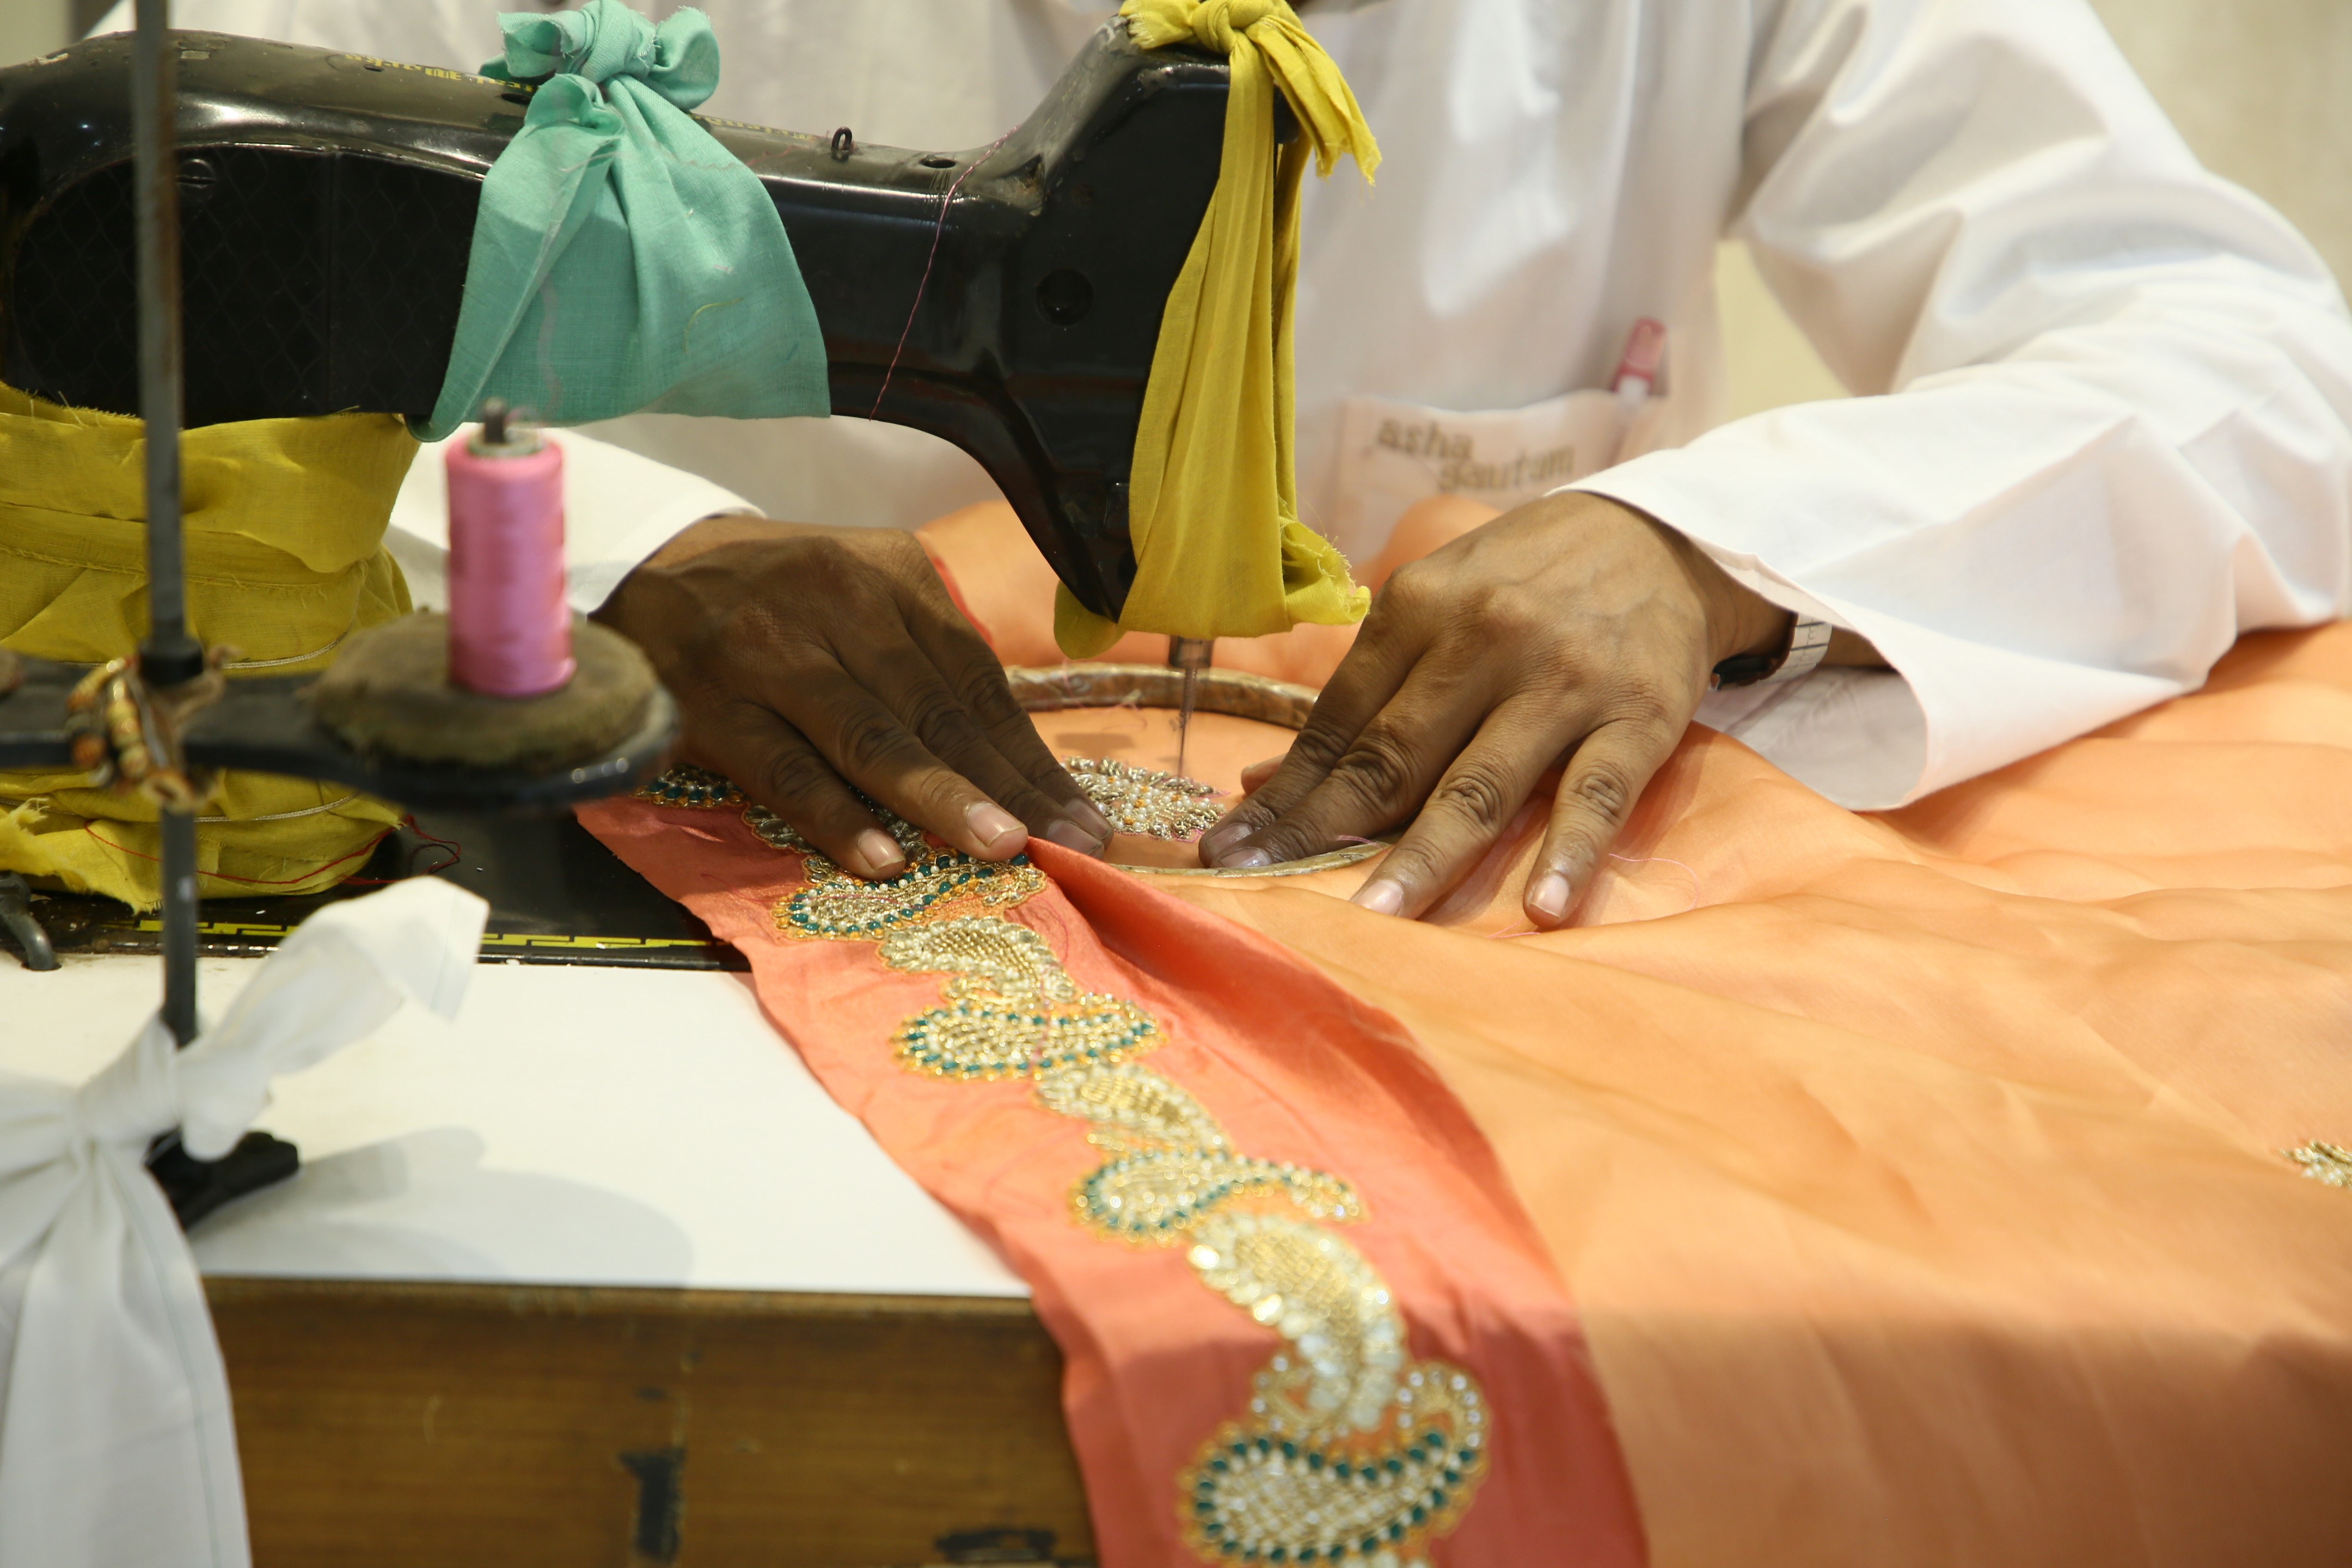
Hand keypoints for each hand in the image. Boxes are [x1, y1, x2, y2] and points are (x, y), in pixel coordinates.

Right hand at [596, 516, 1111, 877]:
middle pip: (938, 708)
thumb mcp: (859, 591)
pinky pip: (785, 768)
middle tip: (1069, 844)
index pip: (976, 678)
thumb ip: (927, 659)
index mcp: (891, 578)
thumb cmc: (772, 594)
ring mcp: (772, 655)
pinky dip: (834, 814)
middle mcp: (838, 605)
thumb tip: (1015, 761)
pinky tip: (882, 857)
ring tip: (999, 849)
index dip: (1032, 755)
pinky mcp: (712, 705)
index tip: (1087, 821)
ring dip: (939, 796)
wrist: (638, 563)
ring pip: (870, 734)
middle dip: (1009, 784)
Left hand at [1197, 493, 1793, 924]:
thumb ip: (1360, 695)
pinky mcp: (1640, 716)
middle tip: (1266, 892)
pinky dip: (1569, 851)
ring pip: (1482, 786)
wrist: (1660, 537)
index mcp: (1421, 608)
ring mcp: (1565, 681)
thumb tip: (1266, 785)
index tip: (1229, 853)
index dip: (1284, 796)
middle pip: (1394, 757)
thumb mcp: (1435, 607)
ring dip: (1426, 858)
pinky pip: (1598, 794)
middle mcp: (1487, 639)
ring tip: (1377, 921)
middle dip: (1325, 832)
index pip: (1339, 722)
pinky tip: (1543, 909)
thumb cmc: (1525, 581)